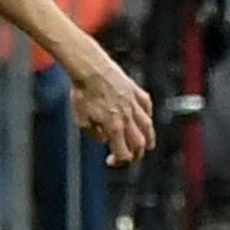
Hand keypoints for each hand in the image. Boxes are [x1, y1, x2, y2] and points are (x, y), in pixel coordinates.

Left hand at [65, 41, 157, 164]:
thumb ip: (93, 133)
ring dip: (148, 139)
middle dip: (135, 155)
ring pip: (148, 127)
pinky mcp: (135, 91)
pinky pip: (146, 106)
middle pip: (139, 144)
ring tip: (146, 145)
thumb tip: (104, 138)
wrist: (89, 67)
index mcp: (113, 126)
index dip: (118, 161)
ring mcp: (133, 103)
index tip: (110, 160)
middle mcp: (127, 117)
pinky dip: (146, 115)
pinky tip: (144, 118)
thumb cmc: (82, 92)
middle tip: (128, 156)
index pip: (123, 153)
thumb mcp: (81, 119)